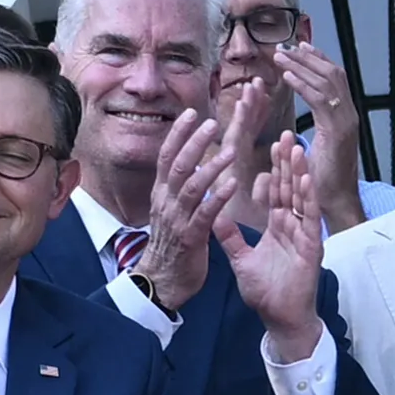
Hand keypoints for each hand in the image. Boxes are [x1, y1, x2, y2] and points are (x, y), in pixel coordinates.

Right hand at [136, 107, 242, 310]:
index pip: (167, 157)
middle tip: (211, 122)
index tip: (191, 113)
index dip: (178, 134)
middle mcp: (166, 202)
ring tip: (230, 151)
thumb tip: (192, 165)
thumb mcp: (172, 211)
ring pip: (191, 186)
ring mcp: (176, 219)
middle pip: (178, 165)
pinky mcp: (190, 238)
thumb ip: (181, 189)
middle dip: (194, 142)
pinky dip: (218, 197)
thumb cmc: (174, 245)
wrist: (163, 281)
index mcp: (162, 194)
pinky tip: (232, 184)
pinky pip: (204, 214)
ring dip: (211, 167)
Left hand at [216, 131, 323, 360]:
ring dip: (299, 171)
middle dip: (287, 160)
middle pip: (288, 187)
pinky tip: (304, 178)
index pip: (274, 190)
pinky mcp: (311, 246)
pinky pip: (308, 217)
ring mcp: (303, 234)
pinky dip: (306, 197)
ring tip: (296, 146)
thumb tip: (214, 215)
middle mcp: (292, 226)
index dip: (273, 167)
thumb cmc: (266, 292)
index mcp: (276, 226)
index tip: (270, 142)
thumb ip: (230, 236)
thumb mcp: (241, 258)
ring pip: (300, 197)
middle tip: (286, 132)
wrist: (280, 318)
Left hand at [272, 42, 367, 231]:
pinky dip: (303, 85)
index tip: (299, 47)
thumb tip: (292, 127)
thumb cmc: (321, 183)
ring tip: (280, 56)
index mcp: (344, 118)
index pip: (335, 79)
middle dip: (309, 57)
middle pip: (333, 74)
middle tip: (286, 45)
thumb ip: (309, 131)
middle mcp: (349, 116)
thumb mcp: (315, 150)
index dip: (318, 60)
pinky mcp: (338, 132)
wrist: (335, 204)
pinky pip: (320, 100)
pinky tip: (286, 75)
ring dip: (302, 66)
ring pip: (327, 82)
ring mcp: (346, 122)